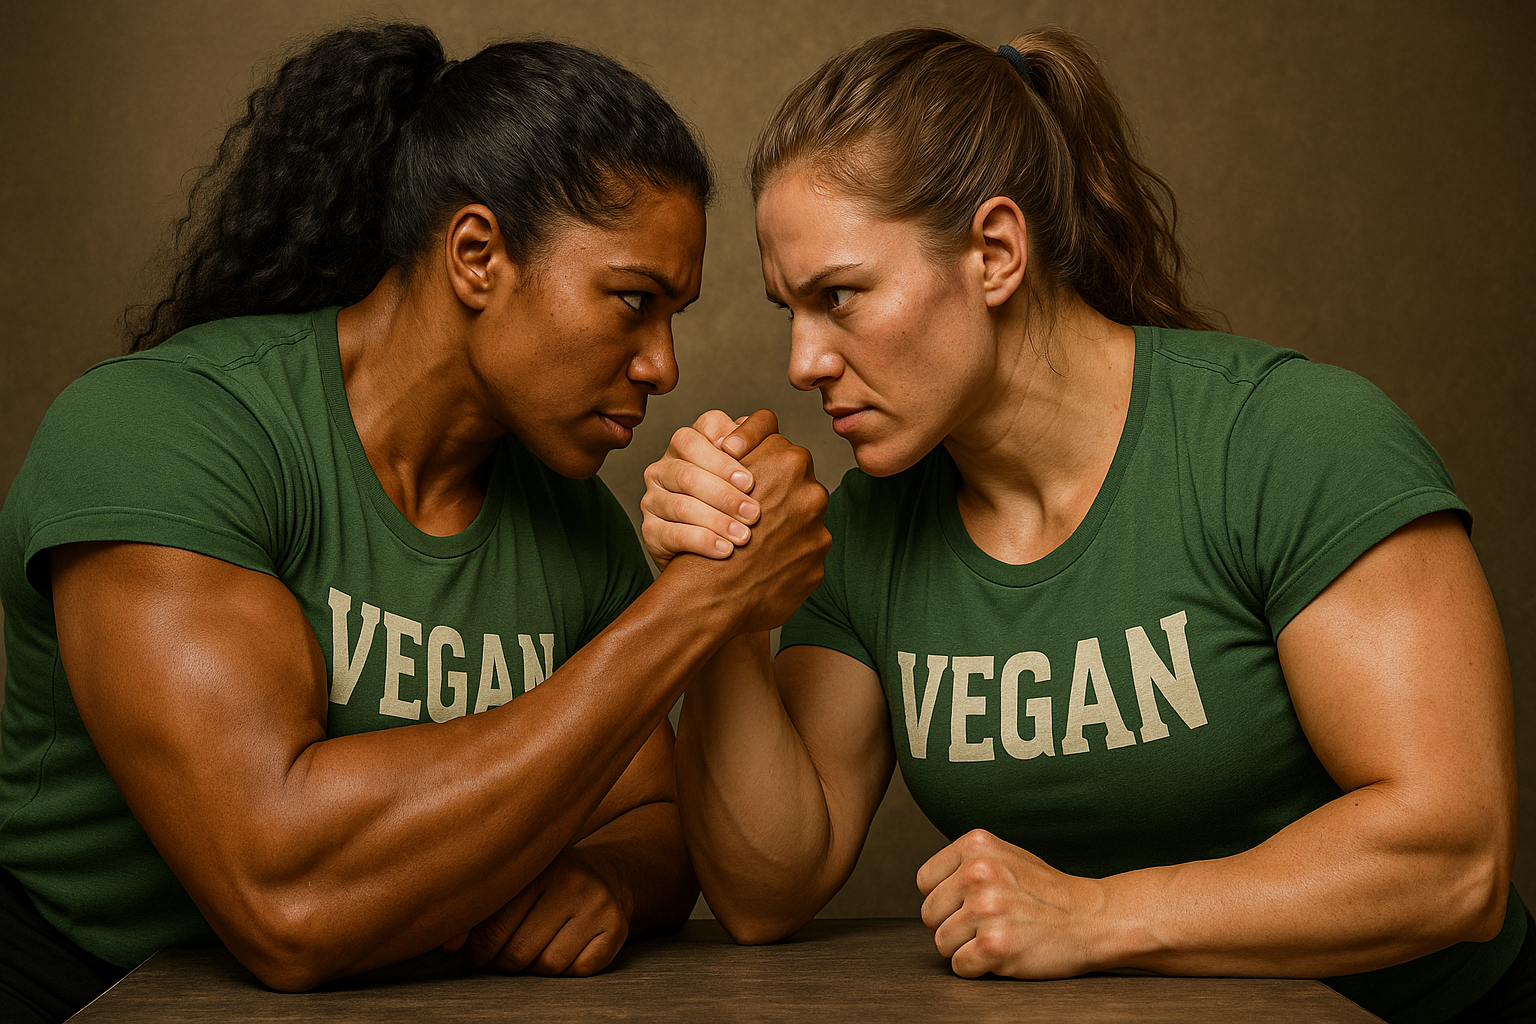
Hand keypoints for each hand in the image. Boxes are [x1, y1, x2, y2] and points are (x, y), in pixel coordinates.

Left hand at [444, 846, 630, 975]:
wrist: (603, 875)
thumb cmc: (542, 886)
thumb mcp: (509, 886)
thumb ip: (473, 914)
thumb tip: (446, 946)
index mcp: (536, 867)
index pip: (491, 931)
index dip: (479, 950)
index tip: (481, 947)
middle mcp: (571, 881)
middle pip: (519, 954)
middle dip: (505, 962)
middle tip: (506, 952)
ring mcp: (598, 904)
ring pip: (549, 967)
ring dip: (537, 967)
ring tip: (537, 946)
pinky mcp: (617, 928)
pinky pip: (580, 971)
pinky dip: (569, 969)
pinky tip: (567, 947)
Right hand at [641, 409, 780, 571]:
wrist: (715, 556)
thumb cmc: (740, 504)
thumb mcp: (755, 474)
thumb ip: (763, 451)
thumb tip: (776, 447)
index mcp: (693, 442)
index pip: (707, 426)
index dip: (728, 454)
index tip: (750, 480)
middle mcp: (668, 465)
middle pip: (689, 471)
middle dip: (725, 493)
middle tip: (755, 513)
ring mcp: (654, 497)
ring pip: (680, 504)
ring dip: (716, 520)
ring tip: (744, 536)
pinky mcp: (650, 530)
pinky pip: (671, 534)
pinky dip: (702, 541)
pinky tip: (726, 550)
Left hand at [917, 829, 1105, 979]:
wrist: (1093, 918)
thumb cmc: (1047, 892)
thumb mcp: (1005, 856)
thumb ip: (966, 863)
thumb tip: (928, 886)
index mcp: (975, 845)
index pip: (925, 881)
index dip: (945, 899)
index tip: (970, 903)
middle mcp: (977, 872)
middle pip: (930, 915)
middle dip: (954, 925)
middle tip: (989, 923)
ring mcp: (985, 909)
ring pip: (942, 943)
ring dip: (967, 947)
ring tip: (1000, 935)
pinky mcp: (994, 945)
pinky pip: (960, 966)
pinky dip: (978, 968)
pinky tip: (1004, 953)